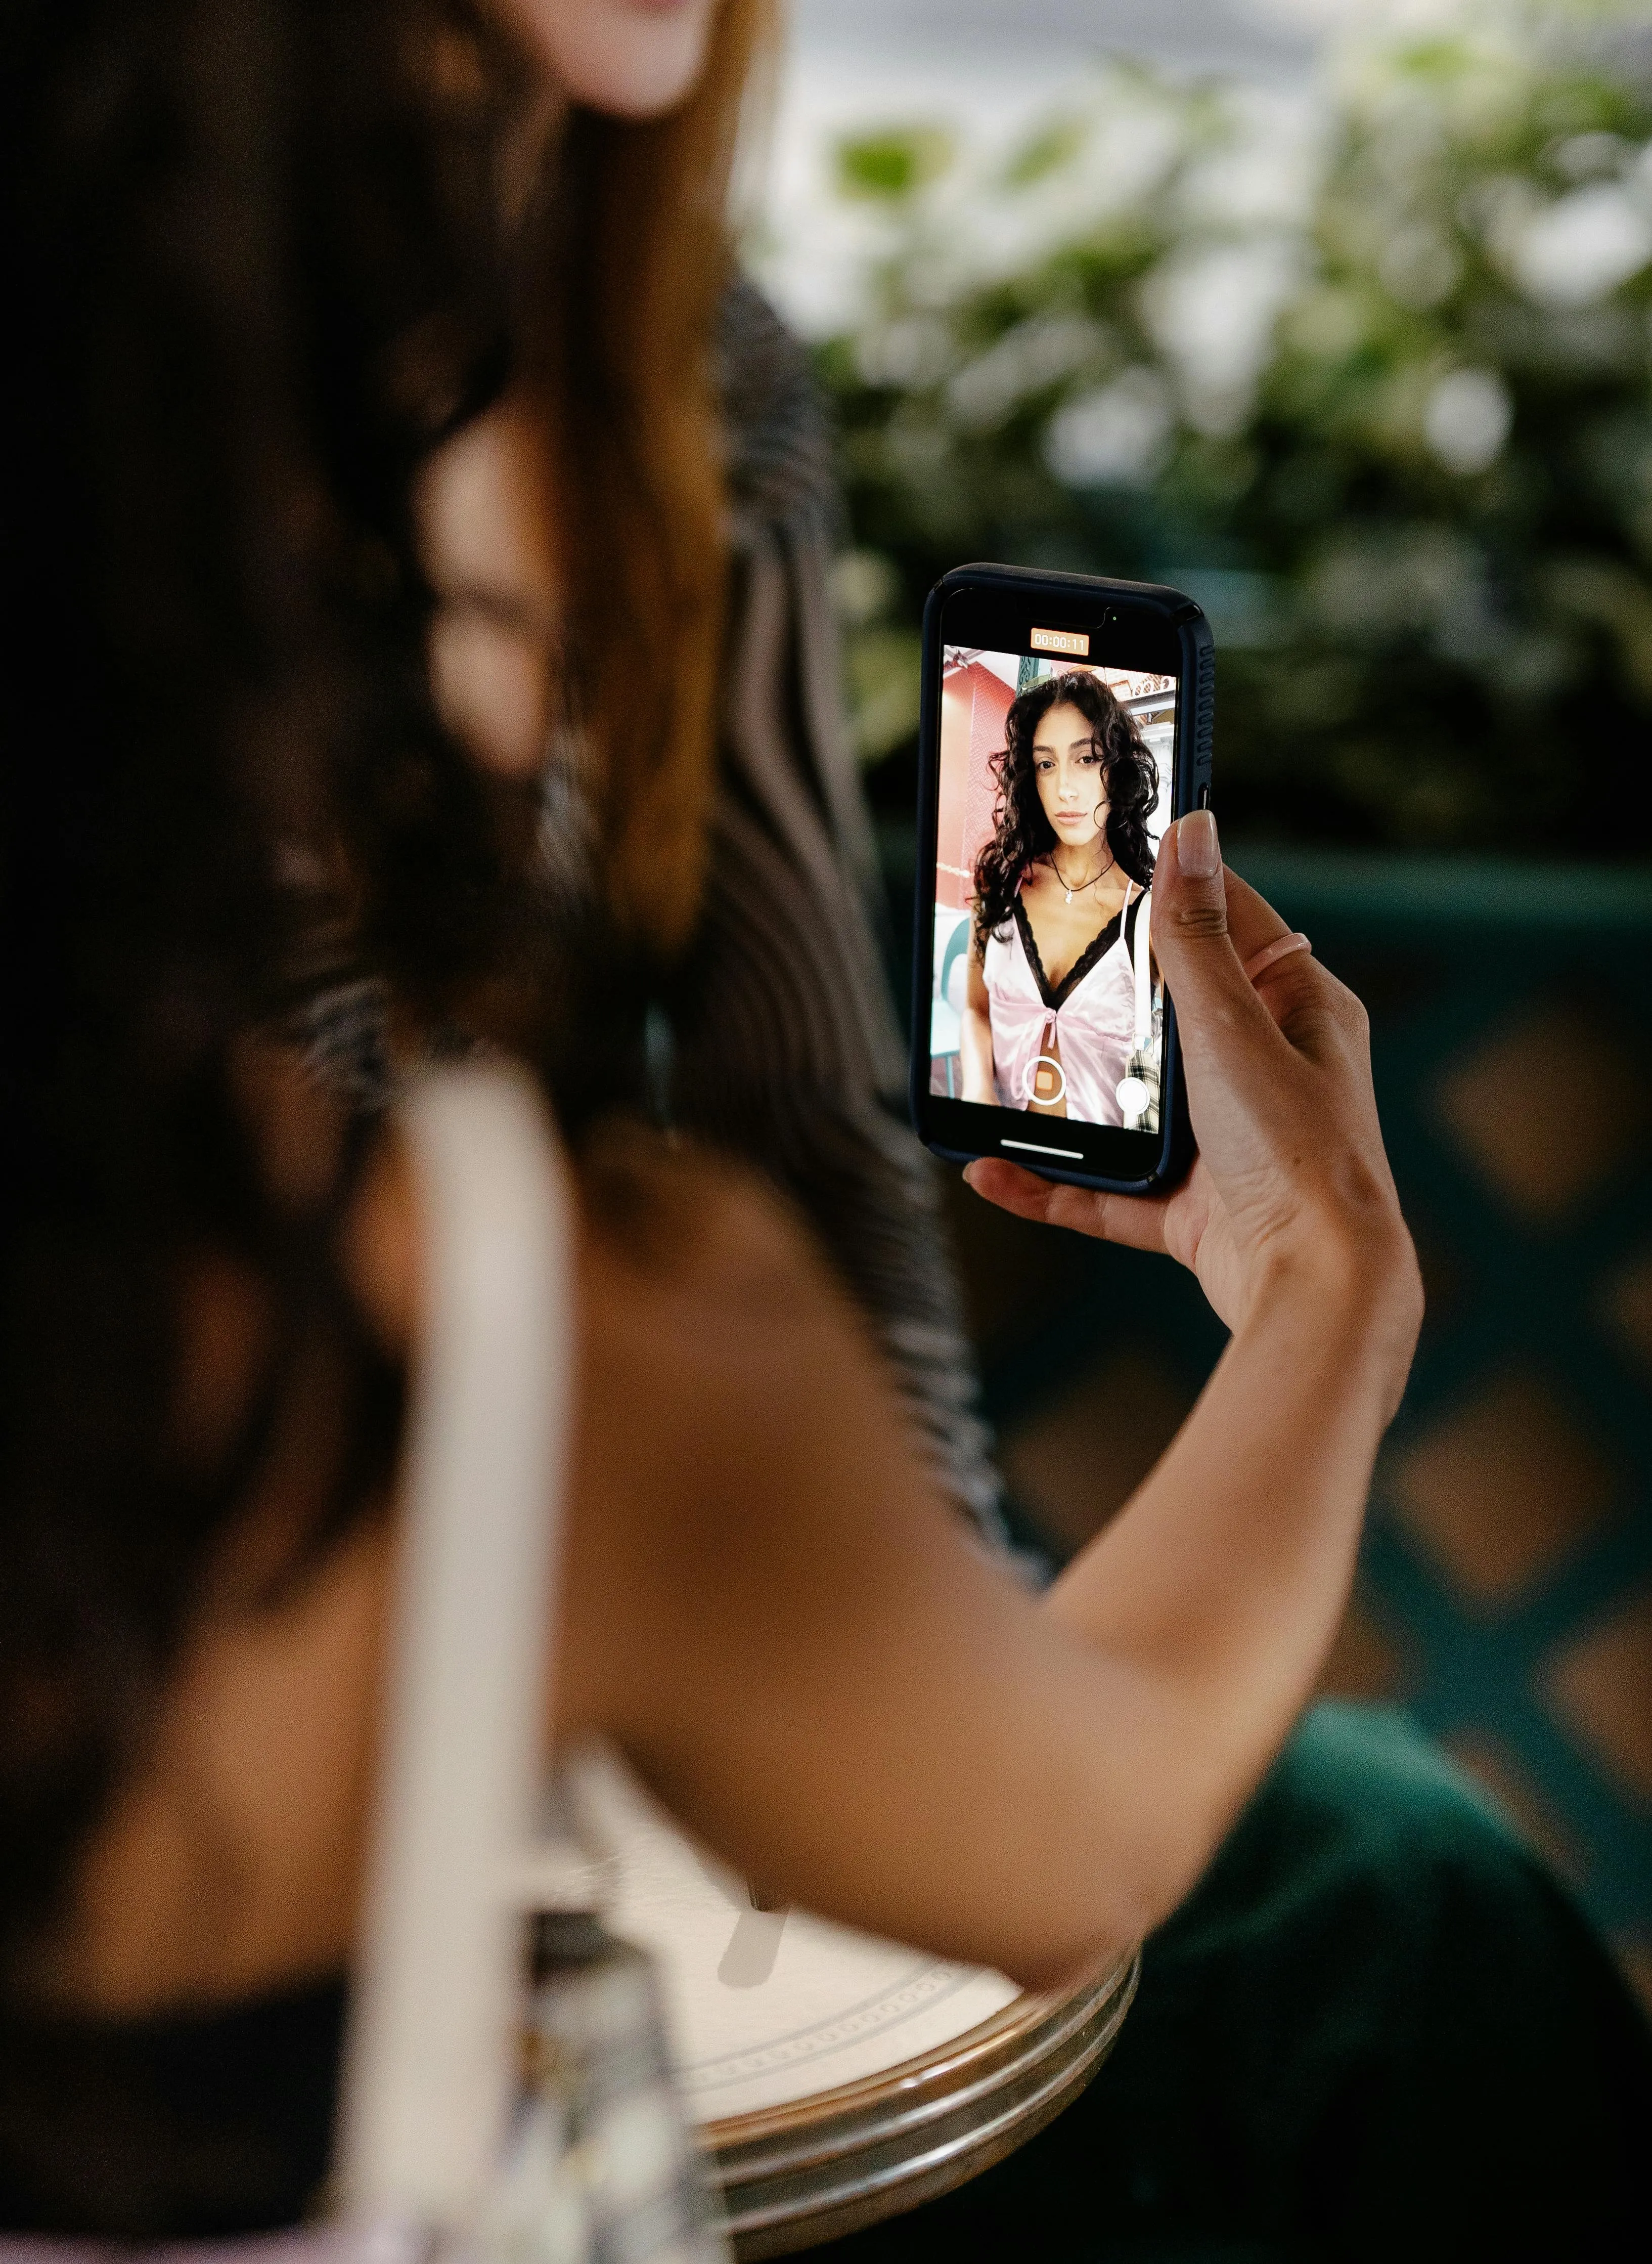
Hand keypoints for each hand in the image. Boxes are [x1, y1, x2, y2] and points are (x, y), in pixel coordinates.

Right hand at [963, 813, 1420, 1367]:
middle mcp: (1267, 1075)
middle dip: (1098, 1002)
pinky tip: (994, 1172)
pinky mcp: (1194, 1212)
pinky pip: (1108, 1190)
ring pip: (1130, 1109)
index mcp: (1299, 1014)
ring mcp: (1228, 1147)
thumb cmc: (1298, 1151)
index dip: (1173, 890)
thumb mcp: (1231, 1027)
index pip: (1233, 926)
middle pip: (1168, 1019)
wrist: (1314, 1287)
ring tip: (994, 1077)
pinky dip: (1053, 1184)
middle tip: (1025, 962)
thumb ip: (1195, 938)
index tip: (1109, 858)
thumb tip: (1192, 831)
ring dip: (1063, 1100)